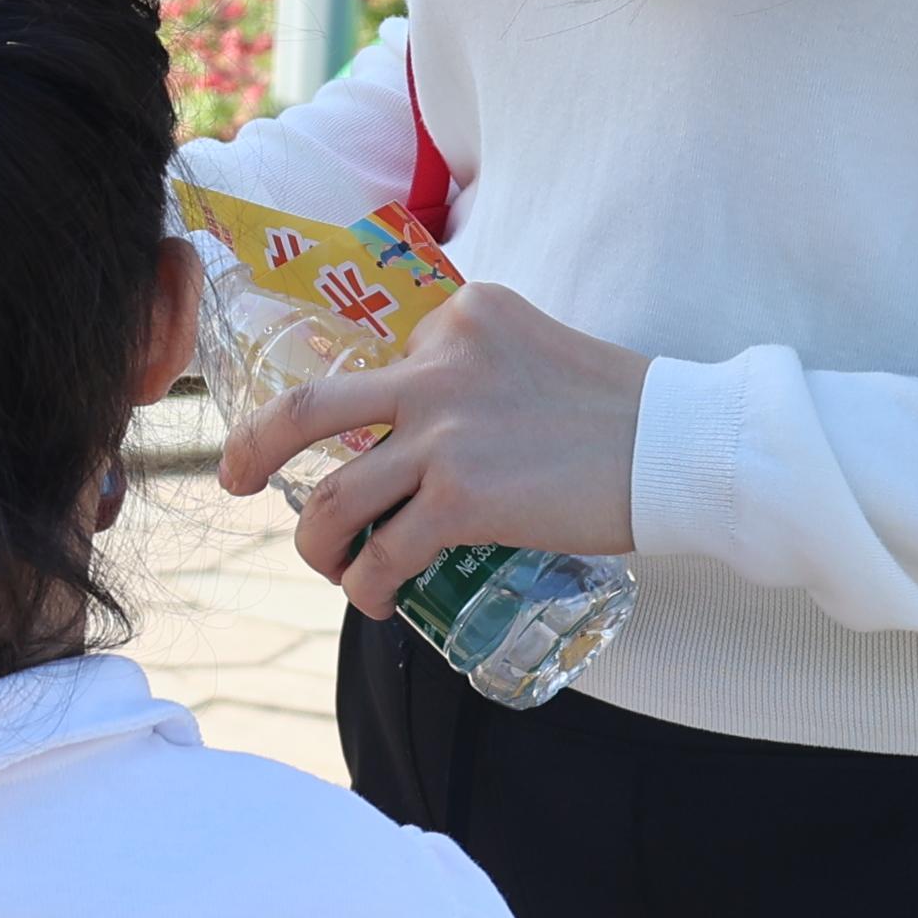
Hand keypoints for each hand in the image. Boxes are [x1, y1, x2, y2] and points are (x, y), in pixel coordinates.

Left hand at [221, 281, 646, 616]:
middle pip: (307, 409)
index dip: (349, 421)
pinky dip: (367, 583)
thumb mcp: (531, 350)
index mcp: (456, 318)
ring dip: (317, 542)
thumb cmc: (619, 409)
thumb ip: (473, 370)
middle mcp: (437, 363)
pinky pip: (384, 551)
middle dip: (253, 448)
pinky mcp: (464, 496)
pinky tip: (377, 599)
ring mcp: (444, 431)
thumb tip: (424, 429)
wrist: (683, 445)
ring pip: (334, 496)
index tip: (346, 451)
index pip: (374, 368)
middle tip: (234, 478)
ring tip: (332, 566)